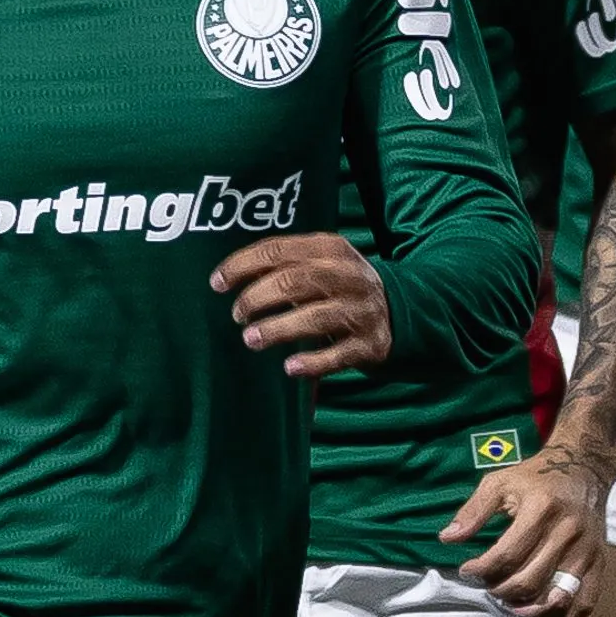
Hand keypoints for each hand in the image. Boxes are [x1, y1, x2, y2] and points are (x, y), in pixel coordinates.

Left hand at [213, 234, 389, 377]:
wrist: (398, 311)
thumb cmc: (340, 287)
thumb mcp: (320, 264)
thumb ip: (283, 266)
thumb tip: (230, 277)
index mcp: (332, 249)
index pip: (279, 250)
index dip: (242, 265)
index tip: (217, 283)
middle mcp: (349, 276)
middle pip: (295, 281)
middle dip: (257, 297)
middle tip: (237, 314)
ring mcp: (362, 310)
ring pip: (316, 317)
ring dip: (278, 328)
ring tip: (251, 339)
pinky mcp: (370, 343)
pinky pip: (339, 354)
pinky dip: (313, 361)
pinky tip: (290, 367)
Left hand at [442, 449, 605, 616]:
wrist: (584, 470)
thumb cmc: (537, 478)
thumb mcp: (500, 482)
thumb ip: (473, 511)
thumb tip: (447, 538)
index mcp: (542, 508)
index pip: (506, 555)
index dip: (480, 570)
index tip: (467, 570)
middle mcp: (568, 531)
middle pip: (528, 581)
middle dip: (499, 591)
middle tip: (488, 586)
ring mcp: (586, 550)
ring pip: (555, 598)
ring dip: (526, 609)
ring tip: (509, 603)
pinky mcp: (599, 562)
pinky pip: (584, 603)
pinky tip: (540, 616)